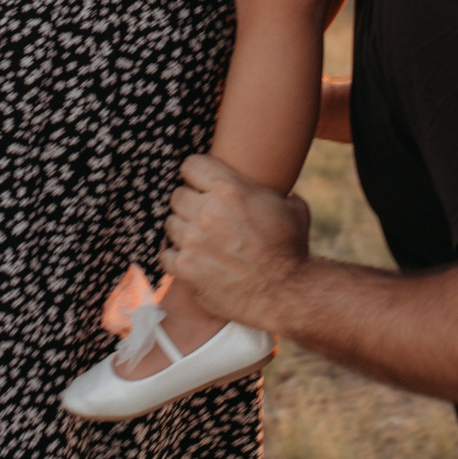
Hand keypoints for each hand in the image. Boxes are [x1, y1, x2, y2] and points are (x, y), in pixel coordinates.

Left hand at [162, 155, 311, 329]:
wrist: (286, 293)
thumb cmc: (292, 249)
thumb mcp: (292, 206)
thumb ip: (272, 191)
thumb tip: (276, 186)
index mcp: (230, 189)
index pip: (191, 165)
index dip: (197, 174)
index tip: (201, 183)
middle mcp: (206, 212)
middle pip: (177, 195)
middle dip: (190, 203)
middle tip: (204, 215)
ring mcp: (192, 241)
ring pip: (170, 224)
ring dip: (183, 230)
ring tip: (201, 240)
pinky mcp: (185, 269)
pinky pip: (165, 255)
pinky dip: (176, 257)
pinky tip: (192, 259)